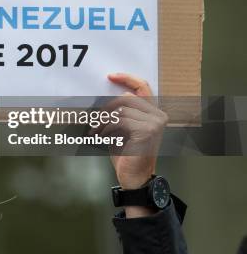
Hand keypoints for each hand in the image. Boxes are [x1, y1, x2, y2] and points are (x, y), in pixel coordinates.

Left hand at [104, 73, 167, 216]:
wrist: (134, 176)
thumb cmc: (126, 152)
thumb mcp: (122, 127)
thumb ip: (123, 111)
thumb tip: (116, 94)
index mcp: (154, 112)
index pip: (143, 87)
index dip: (127, 78)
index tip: (110, 76)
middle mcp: (159, 115)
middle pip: (126, 98)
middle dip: (106, 108)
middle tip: (94, 121)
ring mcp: (155, 123)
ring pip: (121, 110)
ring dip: (104, 121)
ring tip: (97, 131)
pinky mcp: (148, 130)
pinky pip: (120, 121)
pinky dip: (107, 128)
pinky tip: (102, 137)